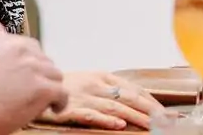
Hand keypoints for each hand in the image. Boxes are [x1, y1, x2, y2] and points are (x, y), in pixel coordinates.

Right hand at [0, 21, 68, 134]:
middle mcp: (25, 51)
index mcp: (9, 42)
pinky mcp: (43, 89)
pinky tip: (53, 108)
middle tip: (30, 89)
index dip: (31, 62)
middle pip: (46, 61)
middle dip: (41, 75)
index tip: (26, 74)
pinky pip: (62, 94)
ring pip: (56, 76)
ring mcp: (36, 69)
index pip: (32, 47)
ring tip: (40, 100)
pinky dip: (59, 102)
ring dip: (50, 87)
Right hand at [41, 71, 164, 129]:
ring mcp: (84, 97)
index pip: (134, 89)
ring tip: (151, 125)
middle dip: (150, 110)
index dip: (152, 101)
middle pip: (129, 97)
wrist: (35, 84)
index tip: (167, 112)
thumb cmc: (66, 86)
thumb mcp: (91, 81)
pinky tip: (119, 125)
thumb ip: (112, 89)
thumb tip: (139, 99)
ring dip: (135, 117)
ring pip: (115, 107)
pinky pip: (91, 115)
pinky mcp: (70, 109)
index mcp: (103, 76)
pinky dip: (106, 120)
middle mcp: (96, 84)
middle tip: (166, 120)